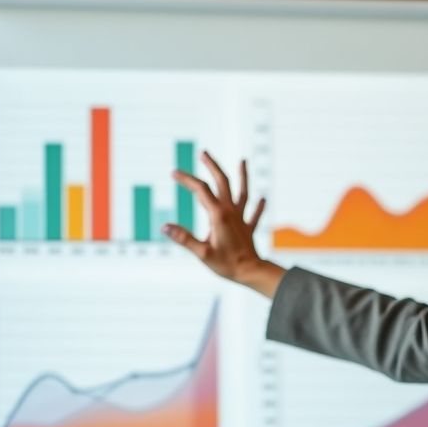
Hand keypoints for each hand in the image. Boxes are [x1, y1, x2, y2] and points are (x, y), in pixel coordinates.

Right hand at [164, 151, 282, 294]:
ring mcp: (241, 220)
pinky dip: (258, 206)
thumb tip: (164, 227)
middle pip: (223, 183)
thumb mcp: (202, 253)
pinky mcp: (248, 229)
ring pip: (243, 192)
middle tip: (204, 153)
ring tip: (243, 161)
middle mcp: (231, 213)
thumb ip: (184, 238)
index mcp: (218, 215)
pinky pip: (254, 214)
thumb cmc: (227, 265)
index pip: (201, 190)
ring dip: (243, 176)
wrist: (252, 273)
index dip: (187, 179)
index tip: (174, 173)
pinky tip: (262, 199)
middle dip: (212, 166)